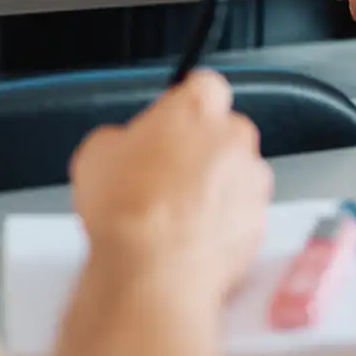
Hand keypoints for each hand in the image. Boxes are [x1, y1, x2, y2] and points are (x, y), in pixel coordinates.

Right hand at [68, 72, 272, 307]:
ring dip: (216, 188)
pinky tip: (191, 239)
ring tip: (177, 214)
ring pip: (237, 175)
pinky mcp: (259, 223)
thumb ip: (120, 138)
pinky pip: (242, 215)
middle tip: (167, 174)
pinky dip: (224, 224)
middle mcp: (234, 137)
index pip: (203, 85)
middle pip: (224, 131)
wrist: (151, 269)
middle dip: (202, 148)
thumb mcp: (96, 155)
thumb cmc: (127, 210)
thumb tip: (120, 147)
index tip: (172, 121)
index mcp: (196, 108)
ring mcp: (252, 181)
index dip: (185, 105)